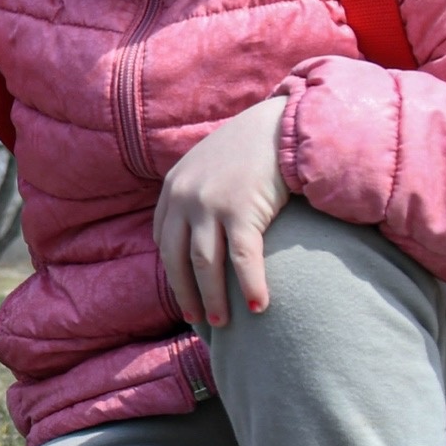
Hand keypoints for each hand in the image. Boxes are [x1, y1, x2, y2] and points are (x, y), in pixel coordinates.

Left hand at [154, 97, 291, 326]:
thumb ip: (199, 192)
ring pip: (205, 265)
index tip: (184, 291)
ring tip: (222, 322)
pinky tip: (259, 307)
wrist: (282, 123)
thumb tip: (201, 229)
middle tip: (197, 320)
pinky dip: (250, 286)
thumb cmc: (253, 147)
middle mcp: (185, 196)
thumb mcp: (211, 165)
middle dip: (186, 293)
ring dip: (213, 298)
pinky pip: (242, 260)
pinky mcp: (241, 210)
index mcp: (174, 187)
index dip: (173, 270)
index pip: (164, 239)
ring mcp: (211, 204)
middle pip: (177, 258)